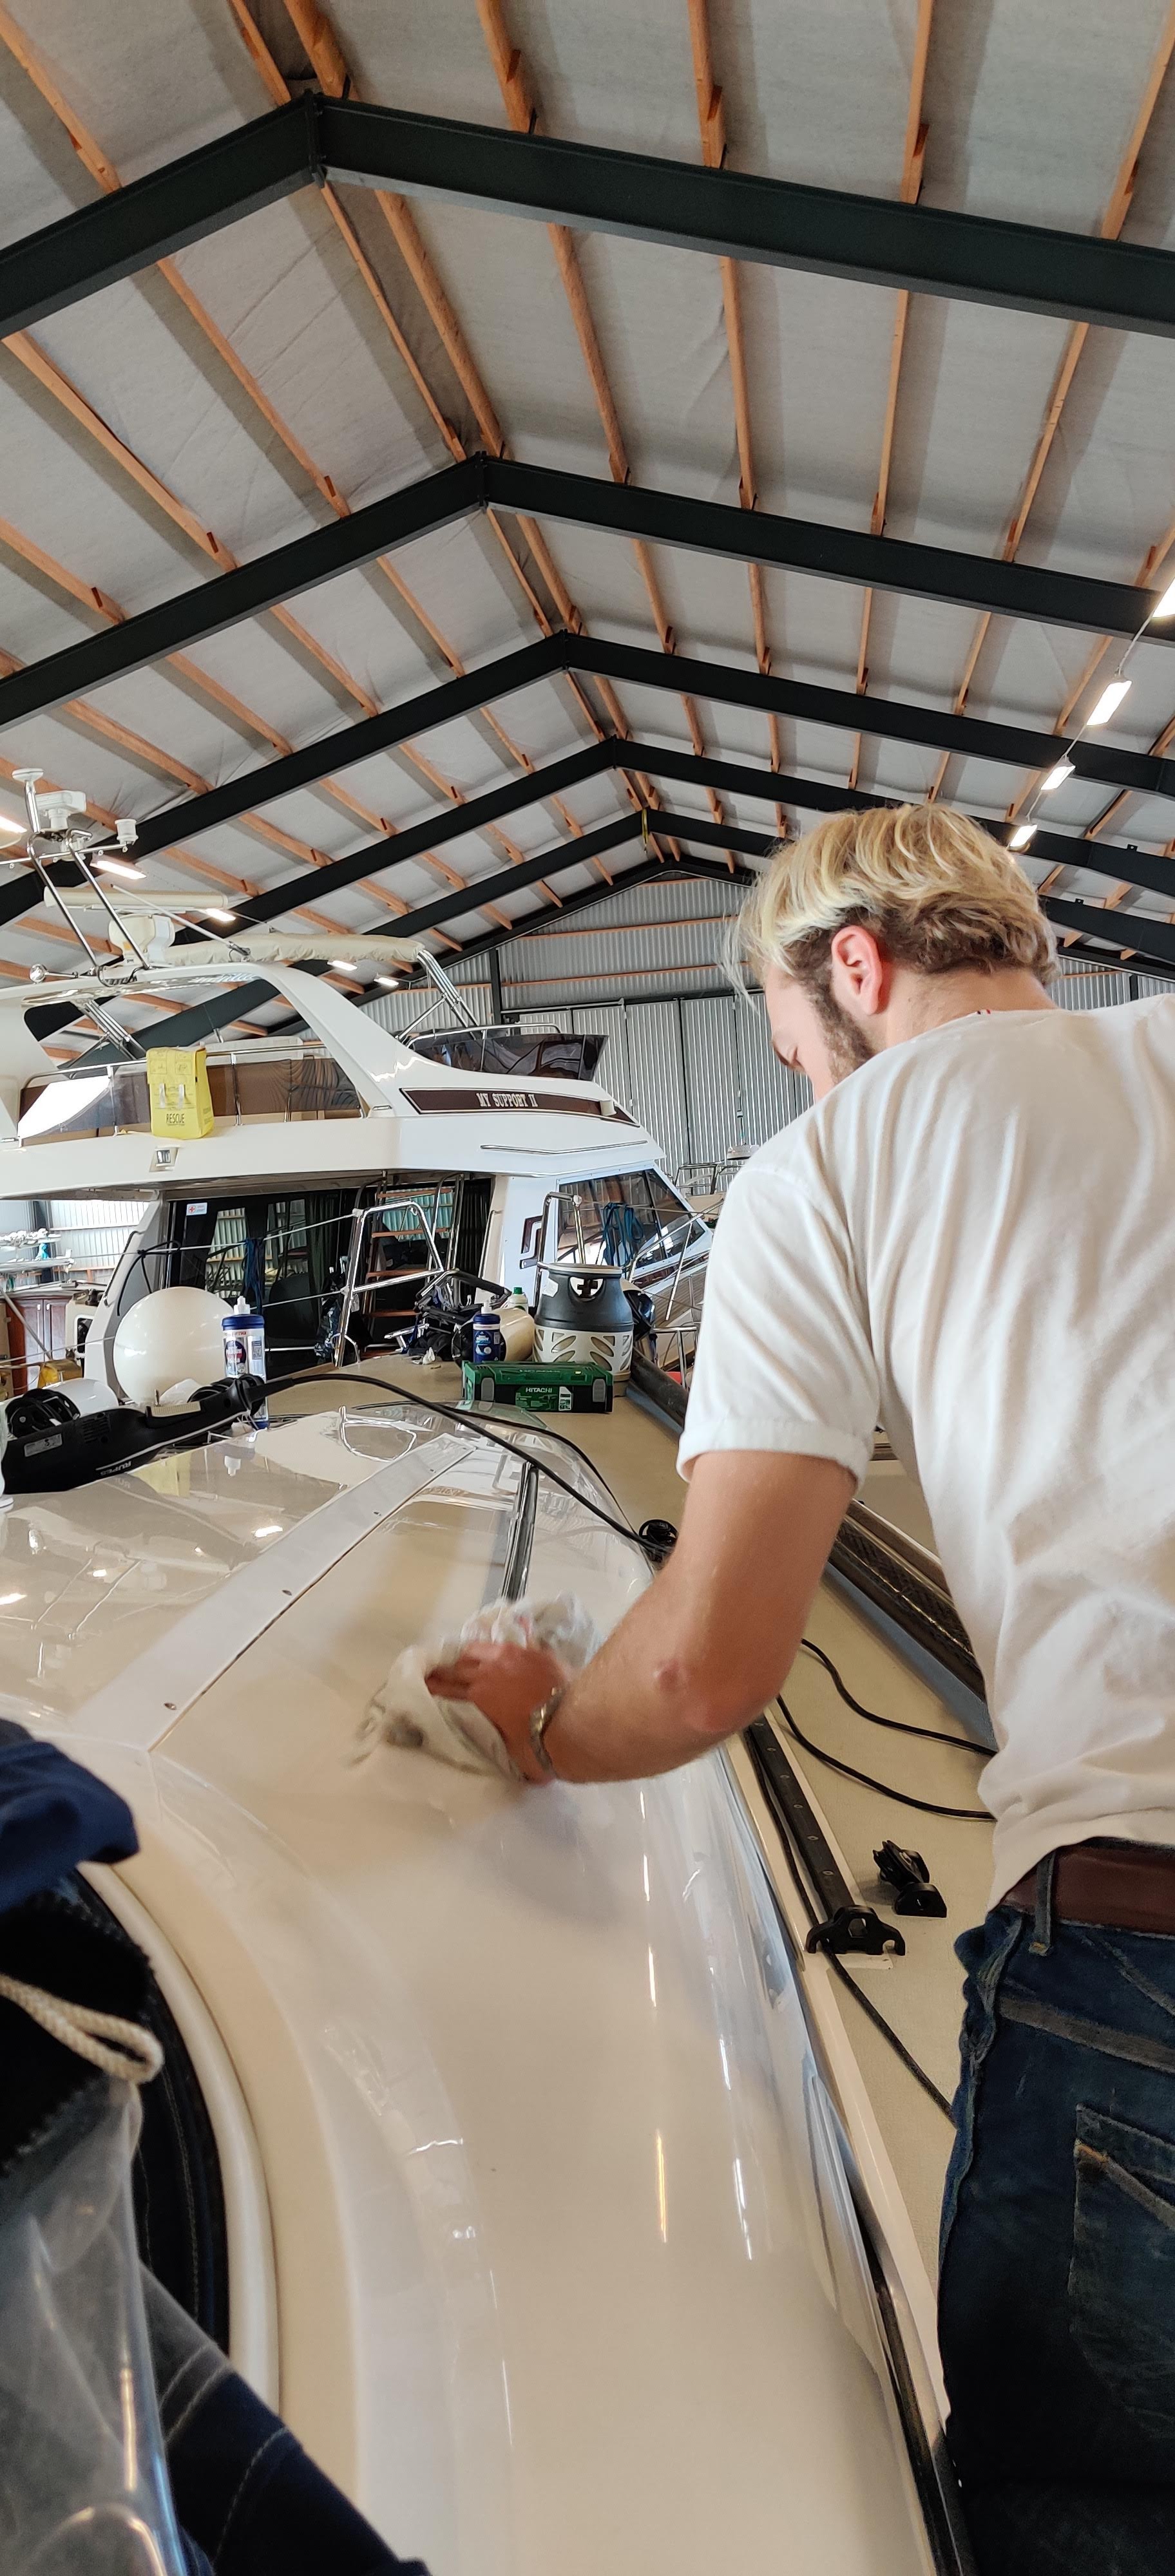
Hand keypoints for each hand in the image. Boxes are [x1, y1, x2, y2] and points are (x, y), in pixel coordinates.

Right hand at [425, 1640, 569, 1782]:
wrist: (578, 1723)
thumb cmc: (540, 1747)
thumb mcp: (508, 1752)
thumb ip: (496, 1740)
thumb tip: (495, 1742)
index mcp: (479, 1698)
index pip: (448, 1691)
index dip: (434, 1688)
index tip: (422, 1684)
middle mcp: (490, 1672)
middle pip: (459, 1667)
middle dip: (444, 1670)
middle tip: (433, 1670)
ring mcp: (513, 1657)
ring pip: (480, 1650)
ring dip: (468, 1655)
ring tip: (462, 1657)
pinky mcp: (535, 1652)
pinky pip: (508, 1645)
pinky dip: (497, 1649)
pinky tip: (496, 1650)